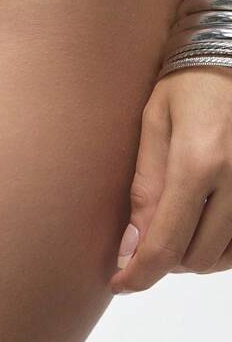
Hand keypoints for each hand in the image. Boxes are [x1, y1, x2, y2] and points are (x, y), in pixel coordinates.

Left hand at [110, 66, 231, 293]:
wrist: (230, 58)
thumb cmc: (186, 85)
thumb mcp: (153, 124)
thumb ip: (145, 185)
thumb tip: (130, 243)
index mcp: (198, 164)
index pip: (166, 243)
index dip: (140, 273)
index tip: (120, 283)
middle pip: (196, 258)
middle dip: (164, 259)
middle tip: (143, 238)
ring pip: (223, 257)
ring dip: (193, 255)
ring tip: (173, 227)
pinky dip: (222, 248)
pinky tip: (203, 226)